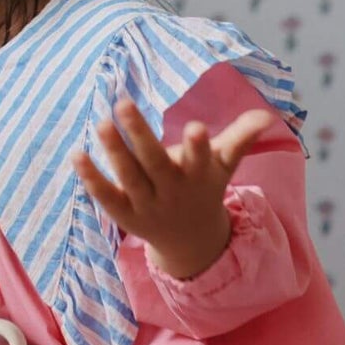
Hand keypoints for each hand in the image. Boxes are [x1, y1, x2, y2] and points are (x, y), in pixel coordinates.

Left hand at [71, 99, 273, 279]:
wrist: (190, 241)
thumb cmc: (204, 187)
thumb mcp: (224, 164)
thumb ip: (241, 138)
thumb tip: (268, 116)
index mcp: (198, 176)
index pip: (200, 160)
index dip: (198, 146)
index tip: (196, 127)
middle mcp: (171, 190)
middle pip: (154, 163)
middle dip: (139, 135)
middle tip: (123, 104)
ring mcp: (147, 204)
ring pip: (129, 177)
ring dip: (114, 151)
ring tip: (101, 123)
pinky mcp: (125, 214)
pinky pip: (106, 196)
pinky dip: (91, 177)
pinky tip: (77, 154)